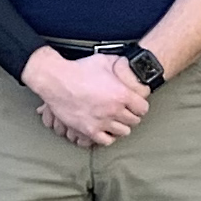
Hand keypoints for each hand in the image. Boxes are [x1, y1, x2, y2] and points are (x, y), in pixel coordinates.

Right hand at [23, 48, 147, 147]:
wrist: (56, 80)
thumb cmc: (78, 69)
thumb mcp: (103, 60)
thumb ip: (119, 64)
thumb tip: (127, 63)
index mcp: (121, 94)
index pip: (143, 108)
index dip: (139, 106)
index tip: (135, 105)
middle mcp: (114, 110)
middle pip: (134, 121)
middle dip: (130, 116)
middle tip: (125, 112)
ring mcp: (102, 122)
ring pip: (122, 132)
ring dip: (120, 126)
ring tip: (116, 121)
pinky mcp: (89, 130)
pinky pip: (106, 140)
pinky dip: (107, 136)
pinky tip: (105, 130)